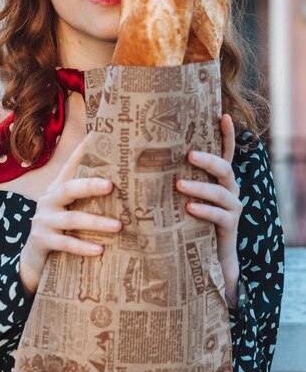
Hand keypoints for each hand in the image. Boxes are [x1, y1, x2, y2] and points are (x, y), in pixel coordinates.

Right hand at [19, 134, 121, 295]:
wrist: (33, 258)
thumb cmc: (61, 228)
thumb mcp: (70, 208)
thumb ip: (87, 197)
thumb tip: (120, 183)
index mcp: (58, 188)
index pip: (71, 165)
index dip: (82, 151)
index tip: (95, 135)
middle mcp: (49, 200)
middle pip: (69, 188)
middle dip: (90, 185)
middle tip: (111, 185)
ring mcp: (44, 220)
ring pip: (71, 218)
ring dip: (96, 222)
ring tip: (119, 226)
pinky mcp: (42, 240)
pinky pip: (65, 243)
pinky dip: (83, 246)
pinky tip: (100, 250)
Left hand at [176, 114, 241, 305]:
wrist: (207, 256)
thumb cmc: (187, 219)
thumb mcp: (181, 195)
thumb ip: (171, 175)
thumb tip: (138, 154)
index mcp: (218, 177)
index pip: (226, 151)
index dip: (228, 134)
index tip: (225, 115)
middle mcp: (229, 188)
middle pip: (224, 167)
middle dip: (208, 160)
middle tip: (189, 155)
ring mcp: (232, 207)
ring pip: (221, 191)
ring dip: (200, 186)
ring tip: (179, 185)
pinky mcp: (230, 226)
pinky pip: (219, 215)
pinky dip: (204, 210)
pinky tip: (189, 208)